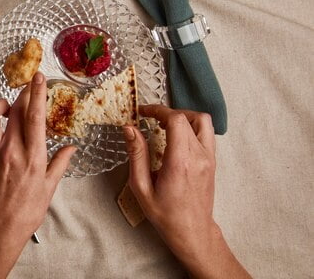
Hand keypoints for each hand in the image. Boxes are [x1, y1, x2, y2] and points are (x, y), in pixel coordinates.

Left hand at [0, 74, 74, 278]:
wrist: (0, 227)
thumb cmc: (26, 211)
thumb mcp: (50, 187)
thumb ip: (60, 163)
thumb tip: (72, 147)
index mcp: (33, 157)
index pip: (35, 117)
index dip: (36, 93)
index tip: (38, 78)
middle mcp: (11, 151)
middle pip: (13, 111)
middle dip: (20, 96)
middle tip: (25, 92)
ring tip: (5, 107)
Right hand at [125, 105, 249, 278]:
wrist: (192, 232)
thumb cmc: (165, 214)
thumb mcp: (141, 186)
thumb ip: (136, 154)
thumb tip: (129, 128)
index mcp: (180, 162)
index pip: (176, 120)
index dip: (158, 110)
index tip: (142, 112)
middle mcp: (199, 157)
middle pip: (189, 117)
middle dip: (168, 112)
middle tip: (151, 119)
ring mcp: (209, 159)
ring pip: (203, 122)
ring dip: (183, 117)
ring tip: (165, 126)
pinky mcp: (212, 162)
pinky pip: (206, 134)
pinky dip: (191, 127)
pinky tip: (176, 138)